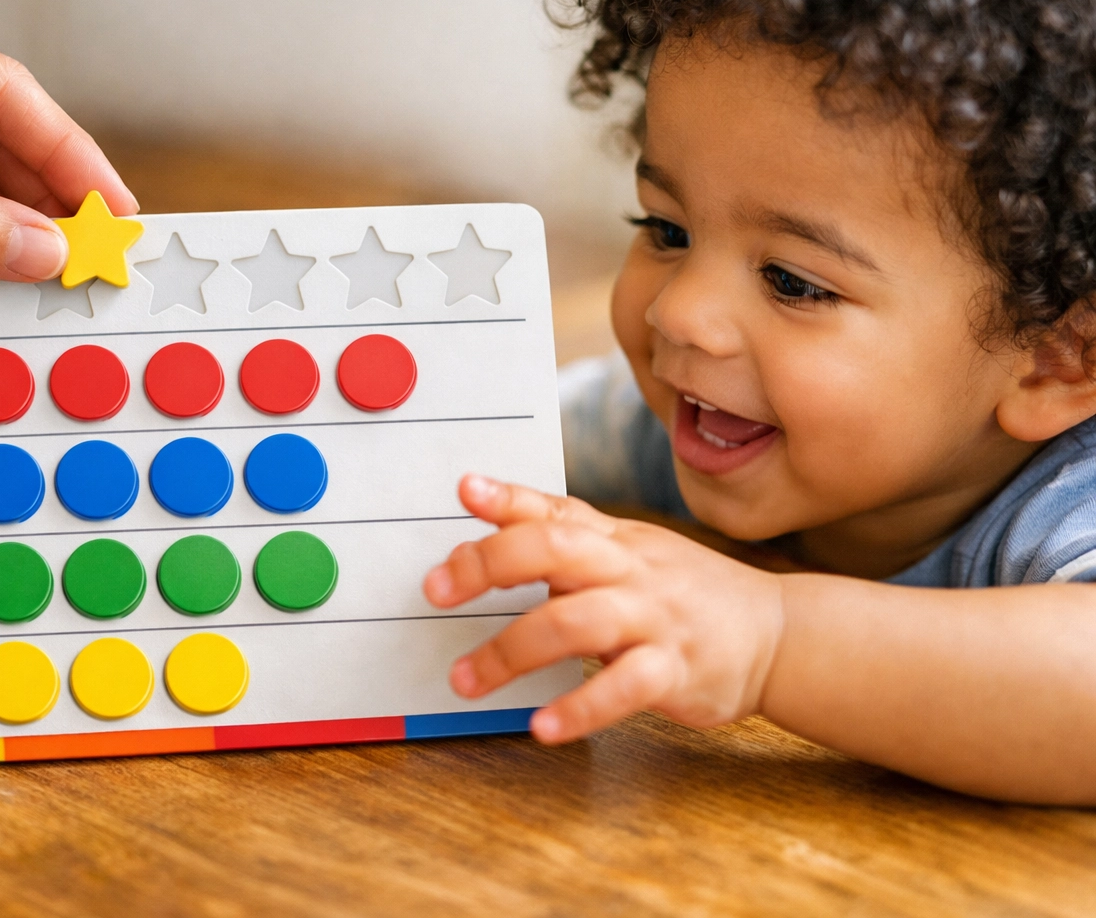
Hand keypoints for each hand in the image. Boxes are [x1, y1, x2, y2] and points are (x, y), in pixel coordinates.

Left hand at [423, 475, 785, 743]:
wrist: (779, 635)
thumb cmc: (686, 594)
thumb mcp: (631, 553)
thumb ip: (566, 540)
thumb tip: (486, 527)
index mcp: (616, 540)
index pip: (556, 509)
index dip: (508, 498)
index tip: (464, 490)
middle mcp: (631, 569)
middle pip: (555, 549)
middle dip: (489, 565)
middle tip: (435, 592)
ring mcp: (655, 618)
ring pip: (576, 621)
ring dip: (510, 651)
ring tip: (466, 679)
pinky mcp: (677, 670)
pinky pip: (624, 687)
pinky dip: (580, 708)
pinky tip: (542, 726)